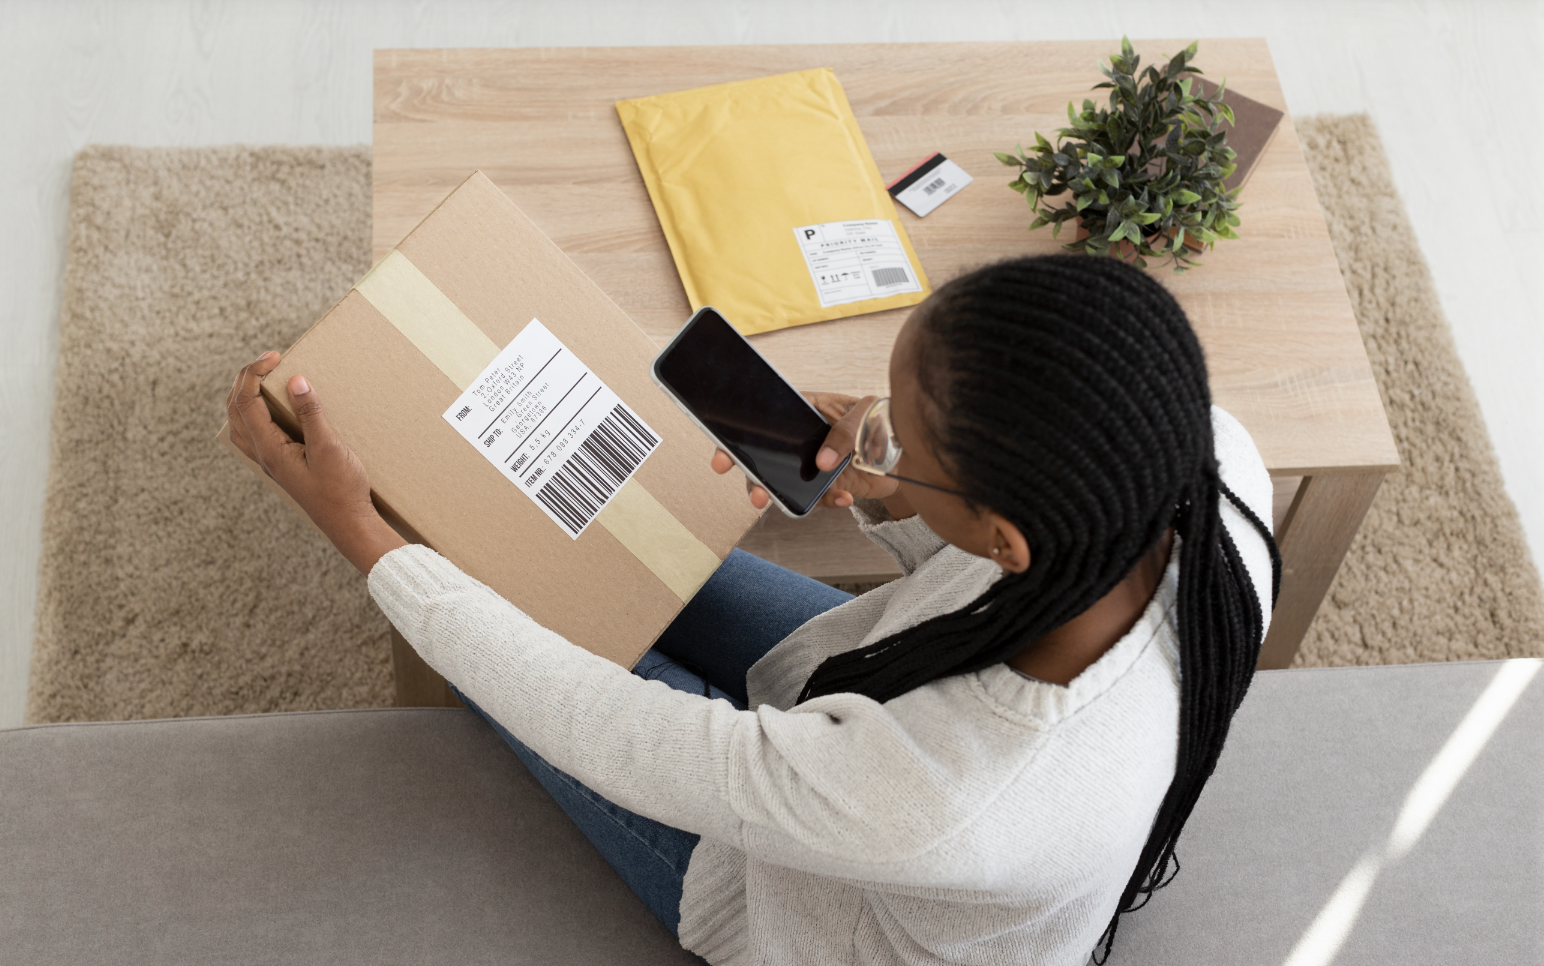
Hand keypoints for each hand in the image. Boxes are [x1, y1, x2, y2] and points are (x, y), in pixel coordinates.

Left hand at [226, 351, 404, 573]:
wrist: (348, 523)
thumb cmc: (341, 489)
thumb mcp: (329, 448)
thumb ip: (310, 414)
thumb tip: (295, 381)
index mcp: (269, 448)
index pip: (246, 401)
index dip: (254, 373)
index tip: (276, 356)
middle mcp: (261, 454)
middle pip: (235, 408)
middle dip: (245, 378)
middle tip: (269, 359)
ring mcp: (269, 461)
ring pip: (239, 422)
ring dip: (244, 395)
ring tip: (263, 377)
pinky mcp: (280, 464)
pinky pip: (252, 432)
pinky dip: (253, 412)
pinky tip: (271, 409)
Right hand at [709, 392, 903, 511]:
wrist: (906, 448)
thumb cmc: (880, 418)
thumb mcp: (865, 415)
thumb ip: (844, 434)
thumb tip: (822, 462)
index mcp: (801, 412)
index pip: (762, 422)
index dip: (736, 439)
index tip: (723, 458)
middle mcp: (799, 440)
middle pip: (764, 461)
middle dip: (755, 481)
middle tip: (758, 496)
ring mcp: (810, 465)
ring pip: (786, 485)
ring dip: (788, 499)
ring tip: (796, 504)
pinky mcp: (827, 486)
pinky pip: (818, 499)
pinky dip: (829, 502)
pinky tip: (844, 497)